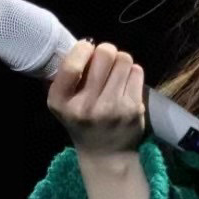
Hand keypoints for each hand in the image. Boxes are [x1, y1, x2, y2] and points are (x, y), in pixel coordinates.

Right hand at [47, 40, 146, 157]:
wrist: (106, 154)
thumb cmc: (81, 120)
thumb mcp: (62, 102)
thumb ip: (66, 75)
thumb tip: (84, 44)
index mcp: (61, 102)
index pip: (72, 65)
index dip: (83, 49)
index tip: (87, 48)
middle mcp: (86, 106)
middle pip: (105, 54)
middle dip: (106, 51)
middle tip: (104, 60)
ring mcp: (113, 108)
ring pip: (124, 59)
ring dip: (120, 61)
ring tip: (115, 73)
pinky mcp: (134, 109)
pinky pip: (137, 72)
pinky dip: (131, 72)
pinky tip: (125, 84)